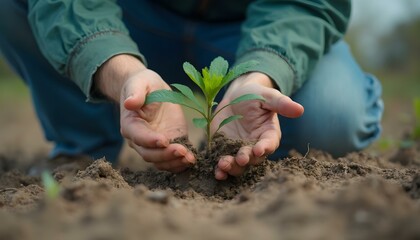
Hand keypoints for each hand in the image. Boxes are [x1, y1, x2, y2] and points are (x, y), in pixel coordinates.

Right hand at [94, 55, 194, 171]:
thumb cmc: (143, 84)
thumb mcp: (140, 83)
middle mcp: (140, 140)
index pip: (138, 136)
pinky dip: (181, 164)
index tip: (164, 140)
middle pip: (149, 154)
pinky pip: (172, 161)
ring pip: (161, 162)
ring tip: (190, 159)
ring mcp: (154, 145)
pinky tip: (192, 160)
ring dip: (175, 163)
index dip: (150, 140)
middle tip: (182, 151)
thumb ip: (135, 92)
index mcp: (130, 124)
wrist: (151, 91)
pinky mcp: (169, 145)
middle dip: (166, 155)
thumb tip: (129, 103)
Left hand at [212, 72, 303, 179]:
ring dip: (232, 167)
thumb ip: (281, 103)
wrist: (233, 97)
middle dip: (246, 159)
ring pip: (238, 165)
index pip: (269, 144)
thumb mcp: (267, 95)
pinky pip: (223, 164)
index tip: (259, 149)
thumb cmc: (254, 95)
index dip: (265, 147)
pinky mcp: (224, 151)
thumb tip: (300, 109)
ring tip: (223, 165)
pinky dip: (220, 170)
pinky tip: (217, 173)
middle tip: (240, 158)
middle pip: (253, 159)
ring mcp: (238, 151)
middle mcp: (255, 146)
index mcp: (268, 134)